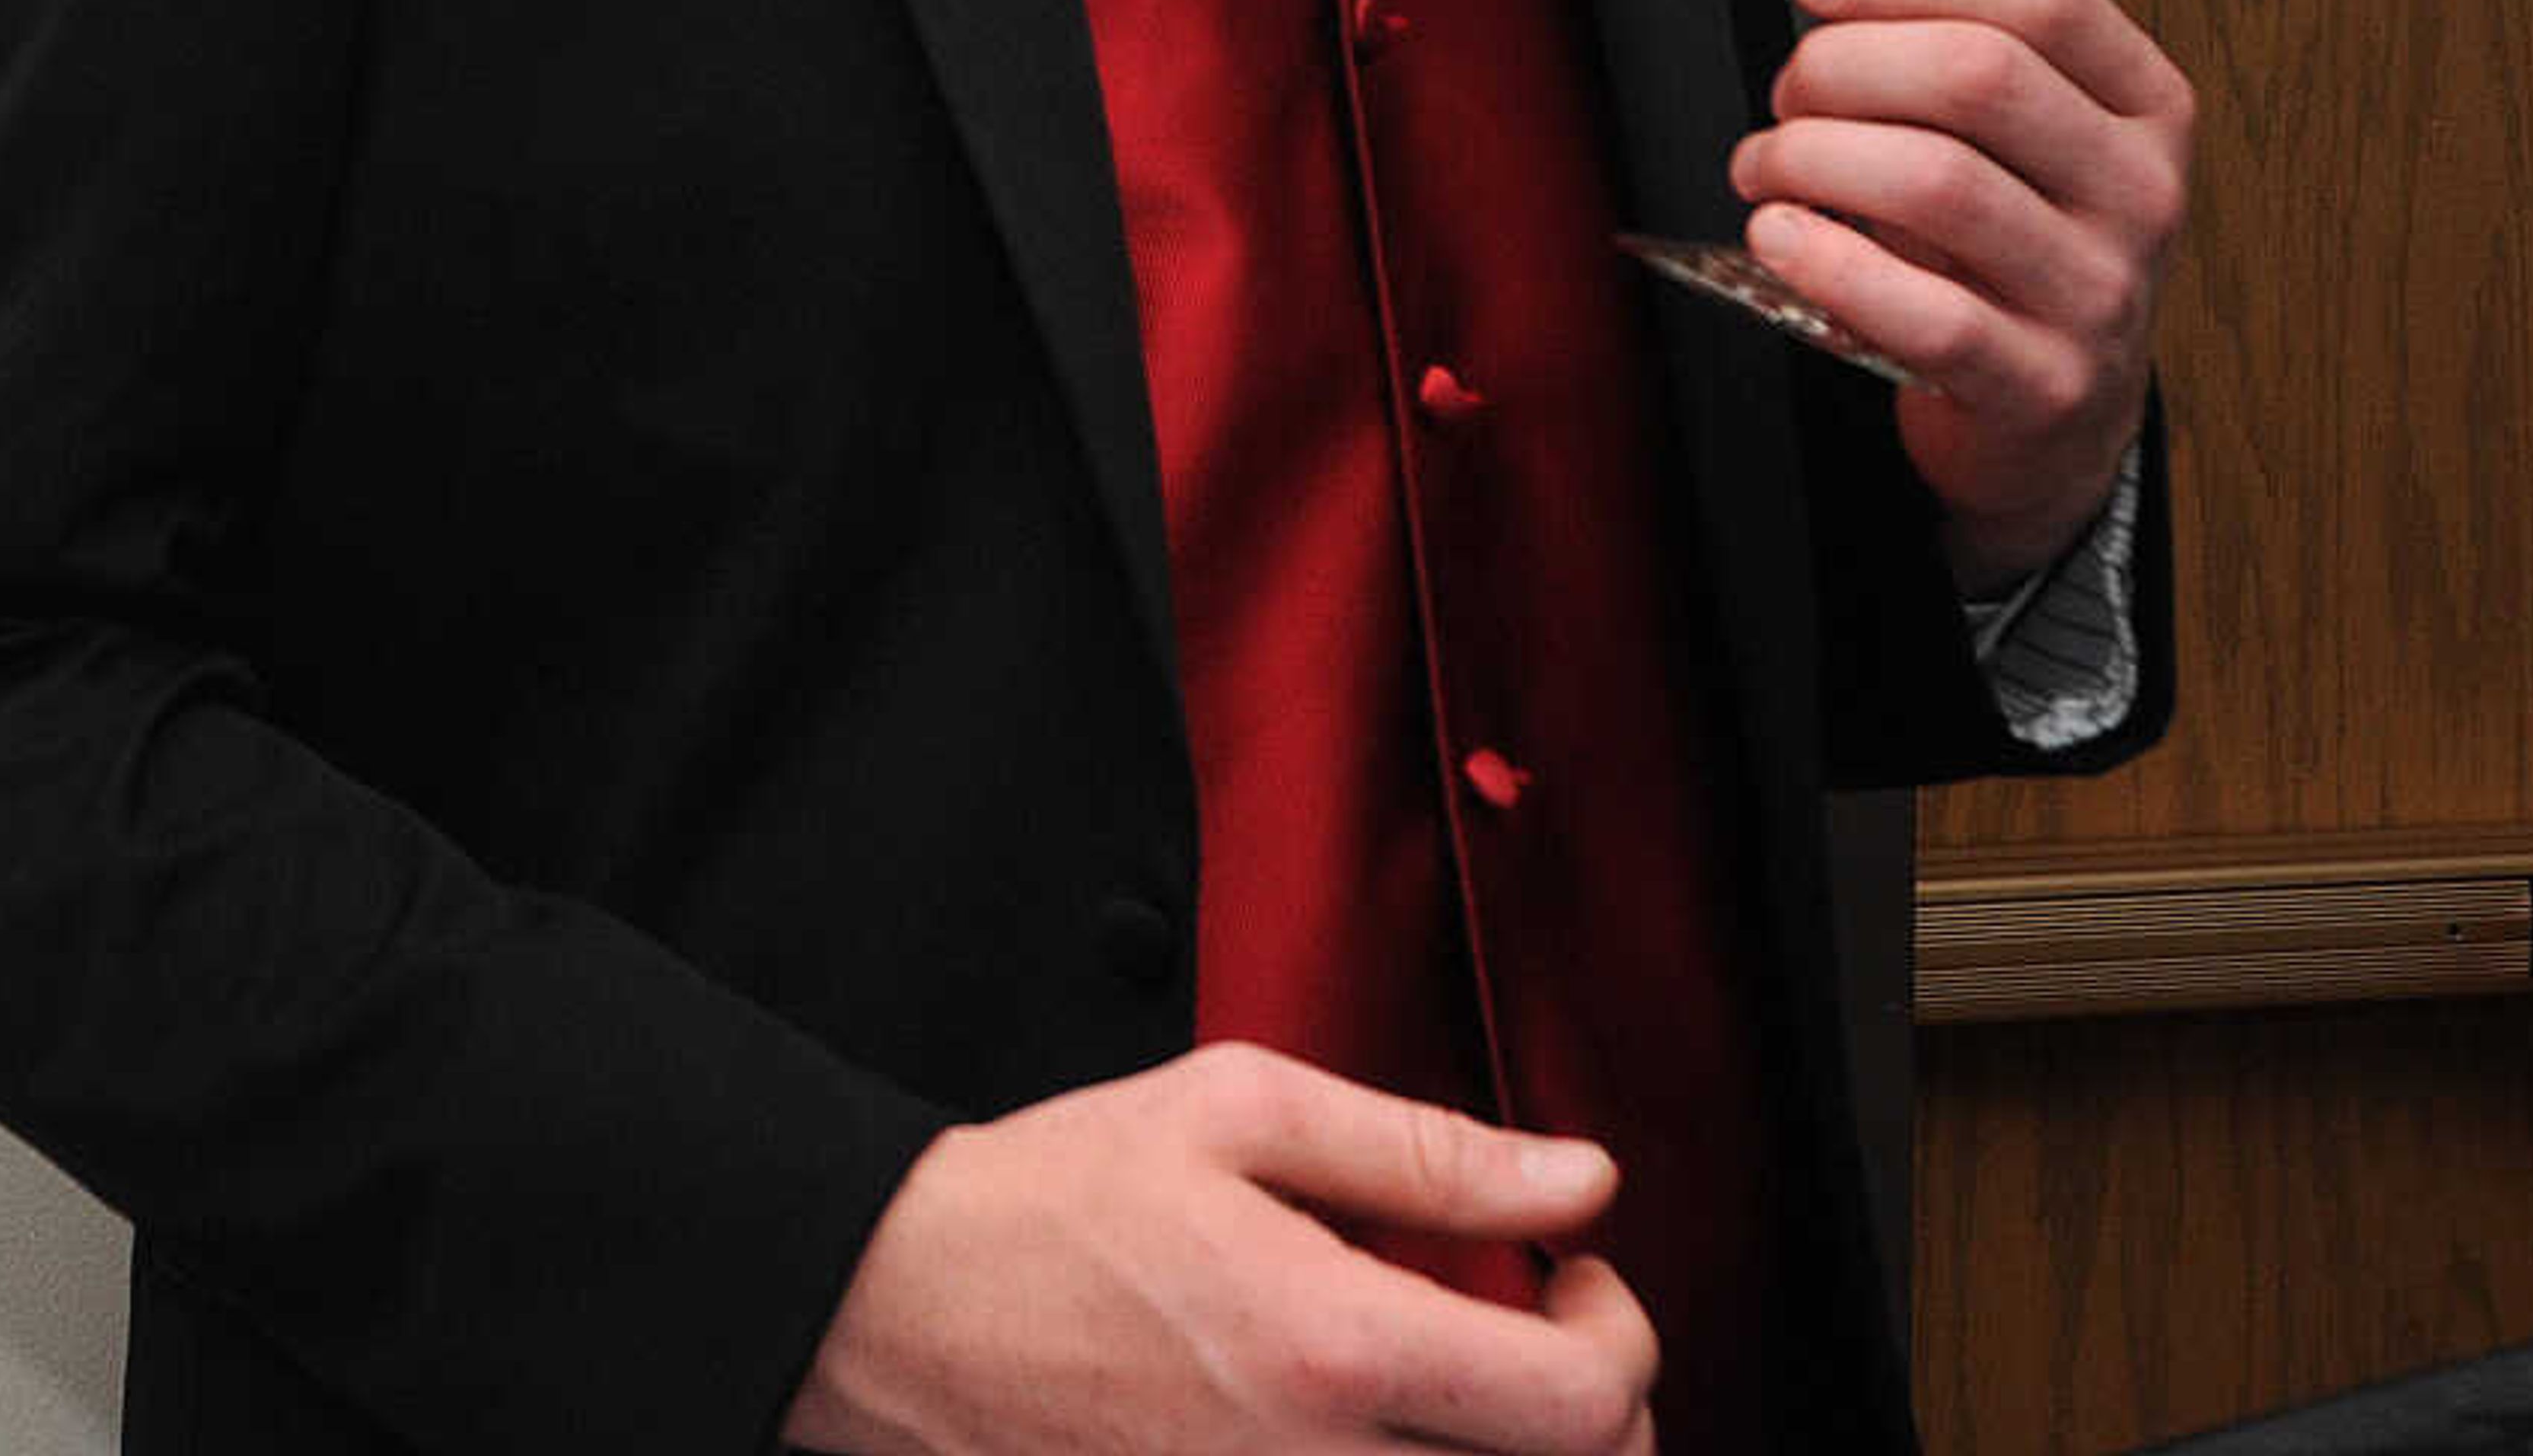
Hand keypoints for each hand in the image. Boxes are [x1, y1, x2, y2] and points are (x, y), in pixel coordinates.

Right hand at [783, 1042, 1658, 1455]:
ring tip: (1476, 1382)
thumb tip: (1579, 1179)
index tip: (1572, 1270)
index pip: (1583, 1408)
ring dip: (1517, 1453)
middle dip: (1598, 1410)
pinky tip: (1396, 1421)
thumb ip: (1427, 1154)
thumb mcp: (1244, 1110)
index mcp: (1334, 1349)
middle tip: (1544, 1329)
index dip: (1621, 1334)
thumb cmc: (1066, 1200)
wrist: (912, 1313)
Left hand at [1728, 0, 2193, 587]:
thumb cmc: (2015, 254)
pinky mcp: (2042, 385)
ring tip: (1765, 166)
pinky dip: (1827, 262)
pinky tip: (1779, 236)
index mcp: (2146, 107)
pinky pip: (1925, 311)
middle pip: (1978, 75)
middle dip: (1844, 65)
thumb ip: (1960, 55)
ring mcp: (2100, 294)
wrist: (2057, 421)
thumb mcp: (2026, 143)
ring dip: (1813, 157)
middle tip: (1788, 91)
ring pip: (1938, 182)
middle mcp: (2139, 194)